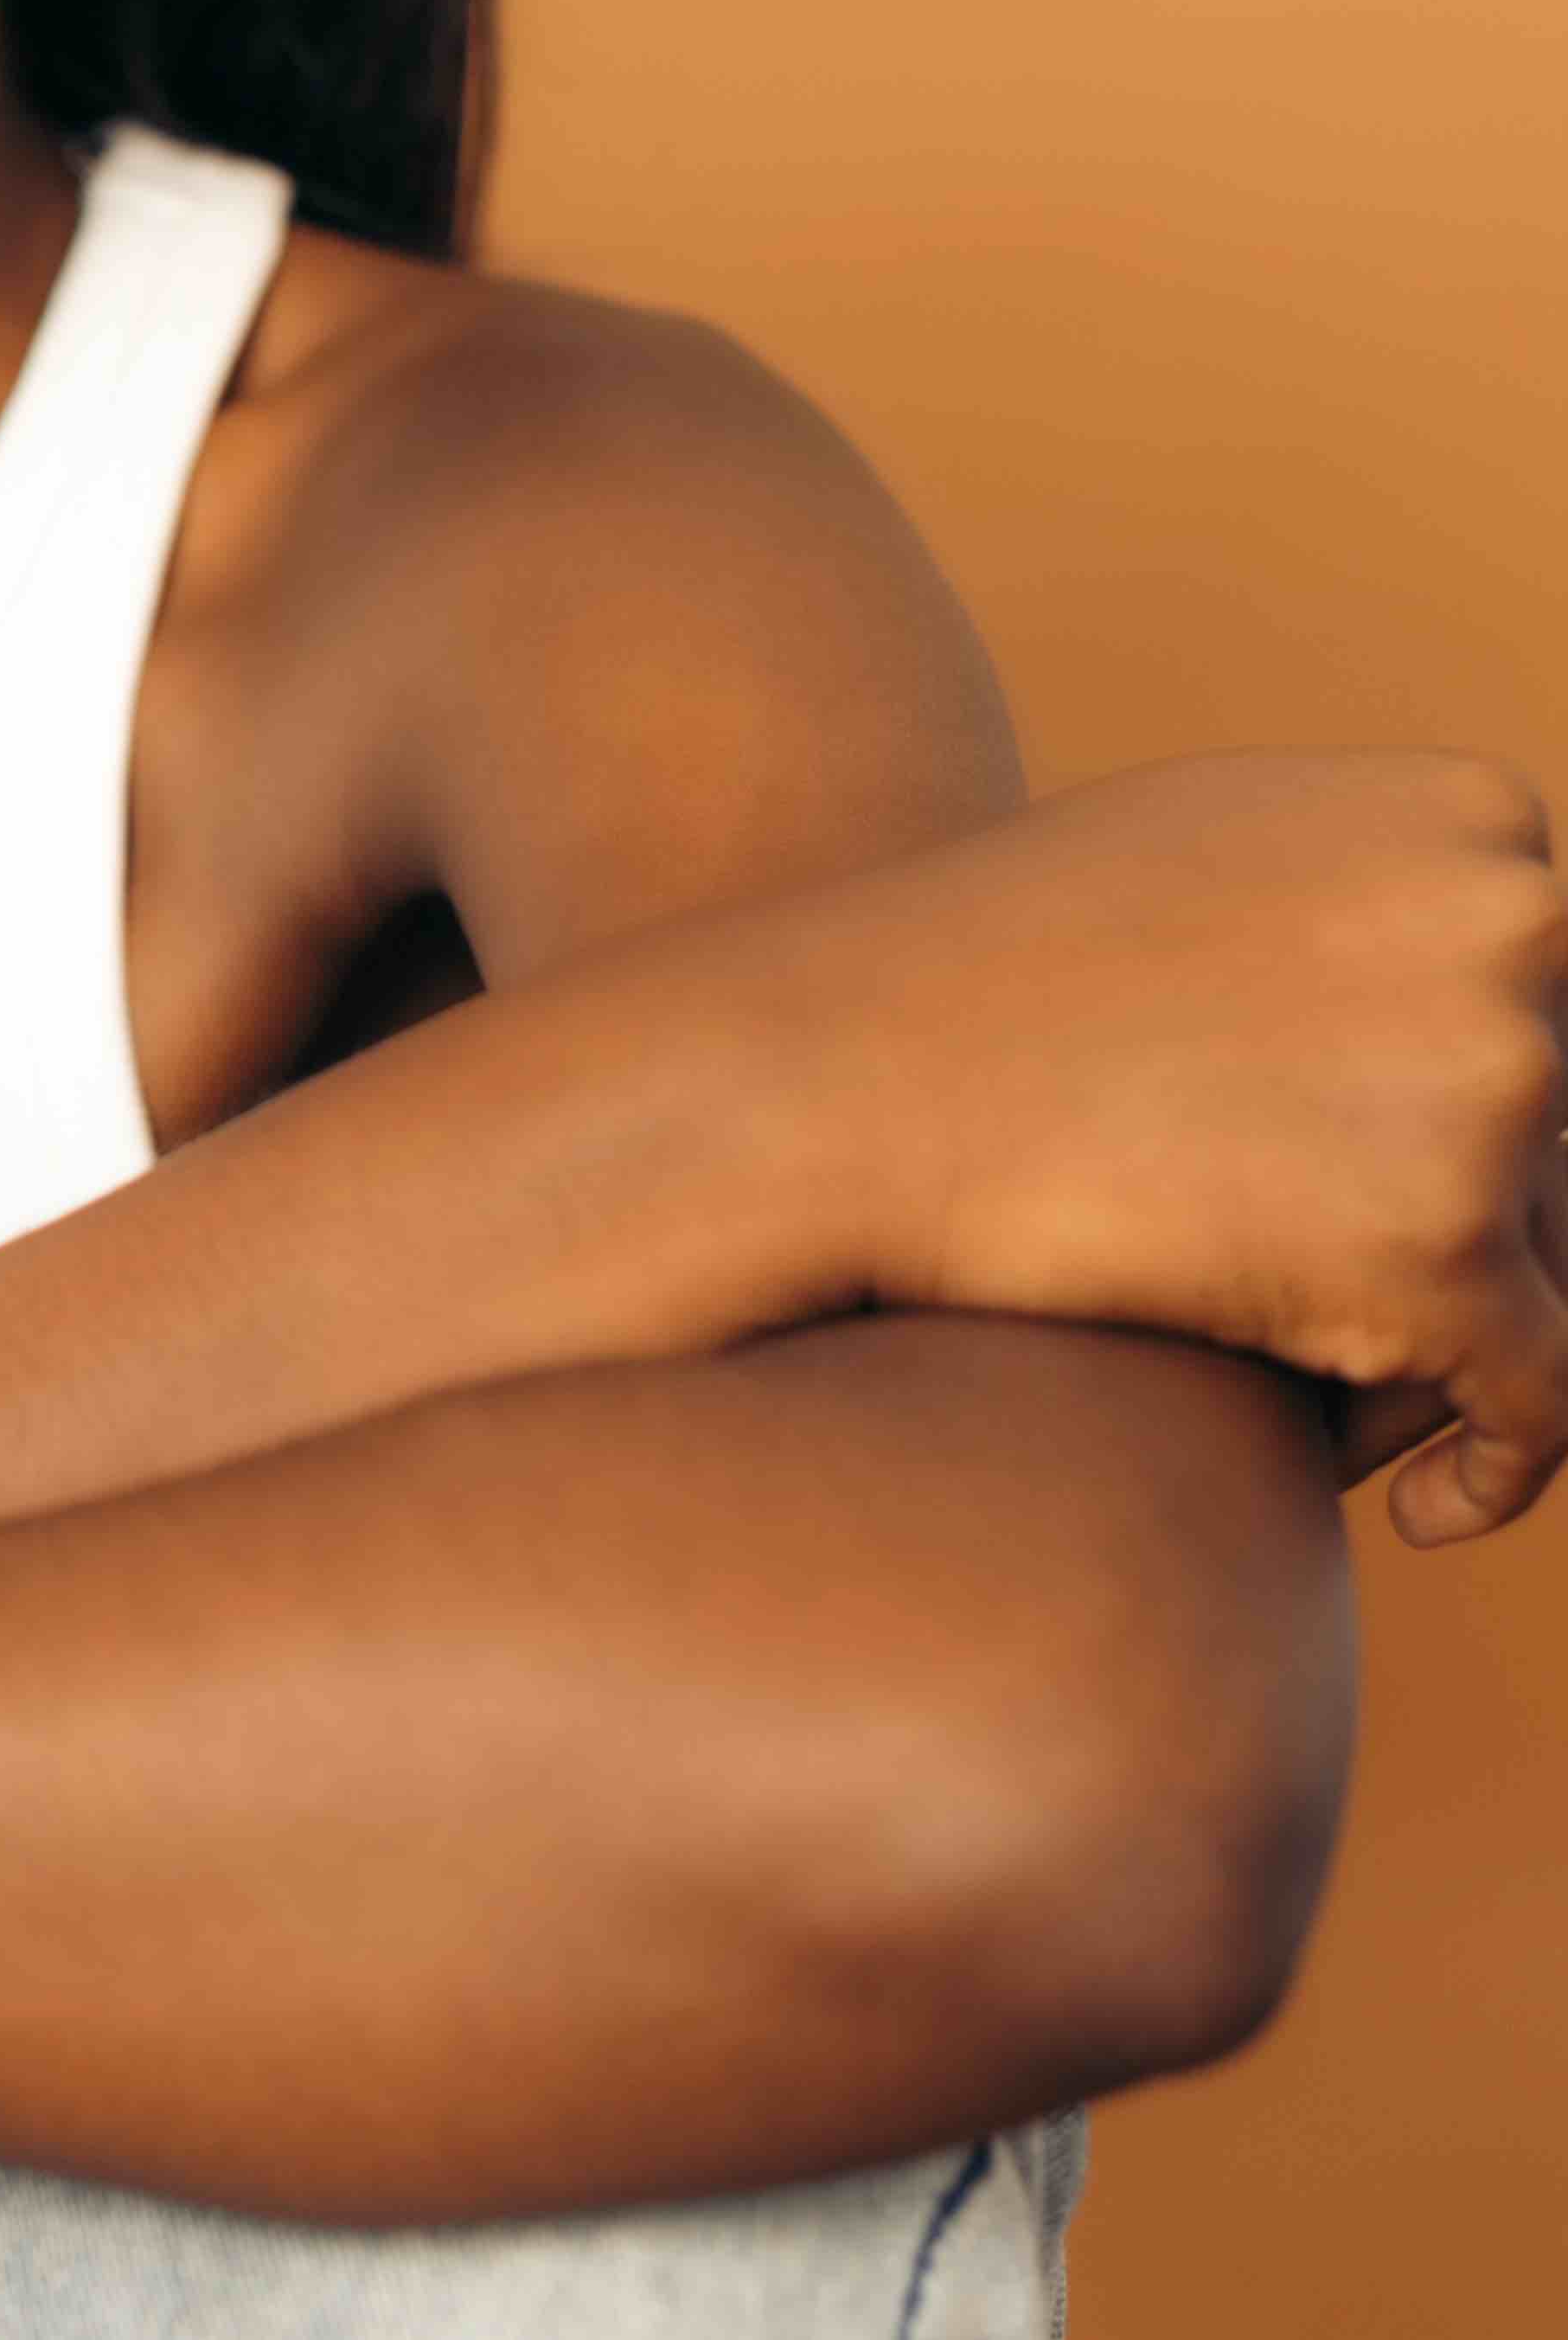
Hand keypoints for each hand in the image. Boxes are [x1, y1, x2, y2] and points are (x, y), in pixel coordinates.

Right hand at [804, 750, 1567, 1544]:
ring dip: (1476, 1341)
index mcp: (1477, 821)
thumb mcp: (1220, 845)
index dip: (1492, 1114)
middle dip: (1484, 1225)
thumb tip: (1521, 939)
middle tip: (1366, 1299)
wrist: (844, 1079)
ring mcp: (1493, 1088)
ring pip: (1562, 1260)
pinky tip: (1431, 1517)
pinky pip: (1552, 1396)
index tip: (1412, 1187)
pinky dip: (1503, 1465)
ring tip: (1354, 1397)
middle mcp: (1517, 929)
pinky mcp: (1444, 1251)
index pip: (1566, 1000)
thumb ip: (1384, 883)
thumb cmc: (1003, 972)